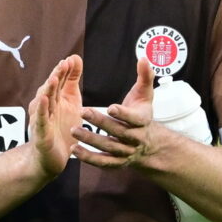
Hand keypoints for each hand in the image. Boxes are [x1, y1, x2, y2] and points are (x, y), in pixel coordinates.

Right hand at [28, 55, 81, 179]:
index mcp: (54, 99)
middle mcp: (46, 107)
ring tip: (54, 79)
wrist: (52, 159)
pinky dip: (42, 111)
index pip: (58, 82)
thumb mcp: (71, 101)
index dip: (63, 71)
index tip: (70, 60)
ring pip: (44, 102)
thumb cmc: (61, 129)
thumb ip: (71, 80)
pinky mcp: (41, 134)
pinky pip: (41, 121)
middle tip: (63, 64)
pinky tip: (44, 101)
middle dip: (56, 76)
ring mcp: (42, 120)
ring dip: (48, 90)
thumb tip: (74, 57)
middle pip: (50, 89)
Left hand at [73, 54, 164, 170]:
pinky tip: (74, 149)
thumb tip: (144, 58)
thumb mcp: (145, 94)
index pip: (134, 119)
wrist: (147, 143)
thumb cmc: (141, 112)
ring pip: (109, 148)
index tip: (110, 106)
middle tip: (83, 111)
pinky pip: (102, 162)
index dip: (123, 114)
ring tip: (74, 130)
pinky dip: (88, 157)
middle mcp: (136, 139)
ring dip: (91, 140)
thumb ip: (145, 77)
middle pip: (119, 132)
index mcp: (143, 121)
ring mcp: (126, 152)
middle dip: (101, 123)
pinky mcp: (116, 163)